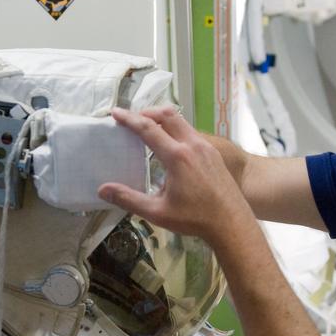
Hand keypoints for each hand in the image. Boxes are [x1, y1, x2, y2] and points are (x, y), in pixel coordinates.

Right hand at [100, 106, 254, 243]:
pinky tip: (171, 148)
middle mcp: (193, 145)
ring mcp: (206, 147)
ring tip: (149, 130)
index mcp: (177, 156)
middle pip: (167, 114)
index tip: (115, 113)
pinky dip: (176, 130)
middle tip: (132, 119)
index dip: (129, 118)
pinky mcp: (214, 153)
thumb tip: (103, 190)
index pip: (148, 128)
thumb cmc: (195, 219)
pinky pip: (192, 132)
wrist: (232, 222)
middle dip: (147, 112)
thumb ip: (128, 199)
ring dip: (163, 120)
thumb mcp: (158, 212)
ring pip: (182, 121)